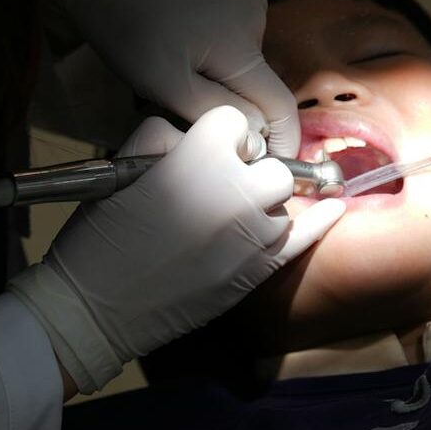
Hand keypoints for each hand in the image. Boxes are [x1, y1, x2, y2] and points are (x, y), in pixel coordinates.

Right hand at [8, 107, 344, 392]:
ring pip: (283, 200)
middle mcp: (239, 189)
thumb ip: (163, 136)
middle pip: (270, 162)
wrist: (97, 307)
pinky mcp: (259, 269)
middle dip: (248, 168)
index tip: (201, 151)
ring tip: (227, 217)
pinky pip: (305, 237)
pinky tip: (333, 208)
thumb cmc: (101, 233)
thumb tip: (193, 136)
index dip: (217, 135)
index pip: (234, 122)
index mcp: (202, 155)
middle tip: (215, 185)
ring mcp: (255, 233)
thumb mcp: (121, 165)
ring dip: (262, 202)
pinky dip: (319, 221)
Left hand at [50, 0, 299, 155]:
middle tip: (178, 99)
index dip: (279, 140)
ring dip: (217, 74)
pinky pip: (233, 34)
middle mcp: (256, 12)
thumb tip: (260, 133)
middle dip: (229, 101)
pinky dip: (212, 49)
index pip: (280, 103)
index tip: (269, 165)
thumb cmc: (125, 27)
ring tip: (170, 63)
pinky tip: (178, 39)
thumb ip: (215, 111)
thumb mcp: (164, 83)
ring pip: (243, 59)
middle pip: (258, 81)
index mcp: (243, 41)